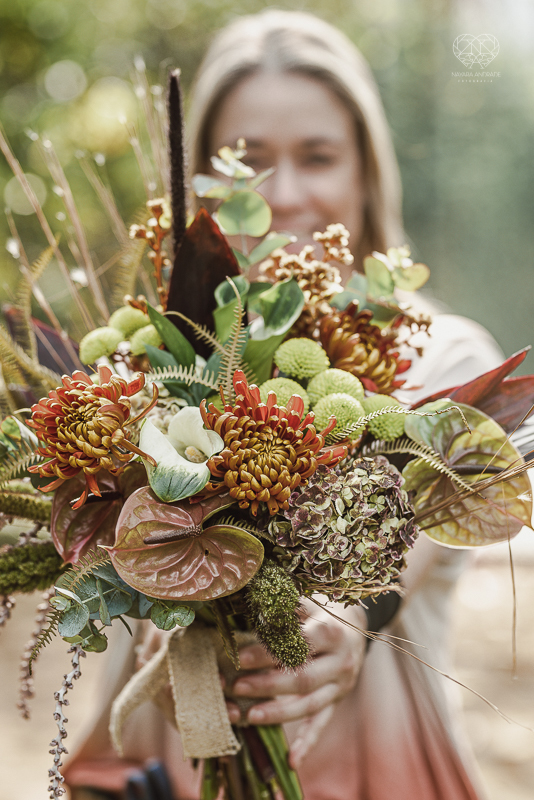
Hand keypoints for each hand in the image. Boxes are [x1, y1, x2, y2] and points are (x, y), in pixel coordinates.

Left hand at [226, 601, 366, 767]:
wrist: (357, 624)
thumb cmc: (323, 611)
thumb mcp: (310, 602)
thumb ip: (286, 607)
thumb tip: (256, 602)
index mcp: (332, 633)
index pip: (299, 646)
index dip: (269, 653)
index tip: (240, 658)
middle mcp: (341, 662)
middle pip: (303, 679)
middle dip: (267, 685)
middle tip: (236, 686)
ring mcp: (341, 685)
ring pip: (310, 705)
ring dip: (278, 713)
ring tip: (249, 717)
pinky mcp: (337, 700)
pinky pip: (322, 723)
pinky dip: (307, 743)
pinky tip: (292, 761)